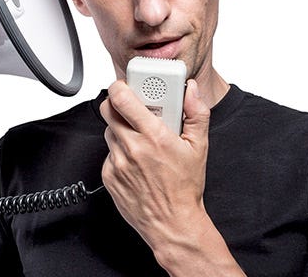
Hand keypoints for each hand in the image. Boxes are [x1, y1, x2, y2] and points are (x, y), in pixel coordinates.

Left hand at [101, 79, 242, 273]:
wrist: (171, 222)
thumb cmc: (184, 188)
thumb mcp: (199, 147)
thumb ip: (196, 113)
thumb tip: (192, 91)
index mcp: (153, 136)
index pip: (121, 98)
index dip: (120, 86)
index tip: (127, 85)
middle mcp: (131, 147)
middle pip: (109, 110)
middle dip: (119, 104)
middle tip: (133, 108)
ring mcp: (117, 162)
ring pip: (109, 131)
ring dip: (122, 129)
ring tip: (141, 140)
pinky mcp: (108, 175)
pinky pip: (108, 153)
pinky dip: (119, 152)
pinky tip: (136, 161)